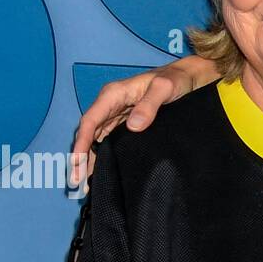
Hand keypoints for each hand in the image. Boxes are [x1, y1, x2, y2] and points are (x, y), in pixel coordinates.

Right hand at [69, 55, 217, 188]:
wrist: (186, 78)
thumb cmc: (174, 79)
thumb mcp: (164, 88)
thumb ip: (149, 105)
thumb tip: (133, 126)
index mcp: (113, 94)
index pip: (90, 121)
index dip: (81, 143)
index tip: (77, 163)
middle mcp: (110, 104)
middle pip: (88, 133)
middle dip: (80, 157)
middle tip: (76, 181)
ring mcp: (117, 115)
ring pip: (96, 139)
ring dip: (89, 160)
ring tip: (84, 183)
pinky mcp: (125, 124)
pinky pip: (108, 141)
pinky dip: (102, 156)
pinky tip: (102, 172)